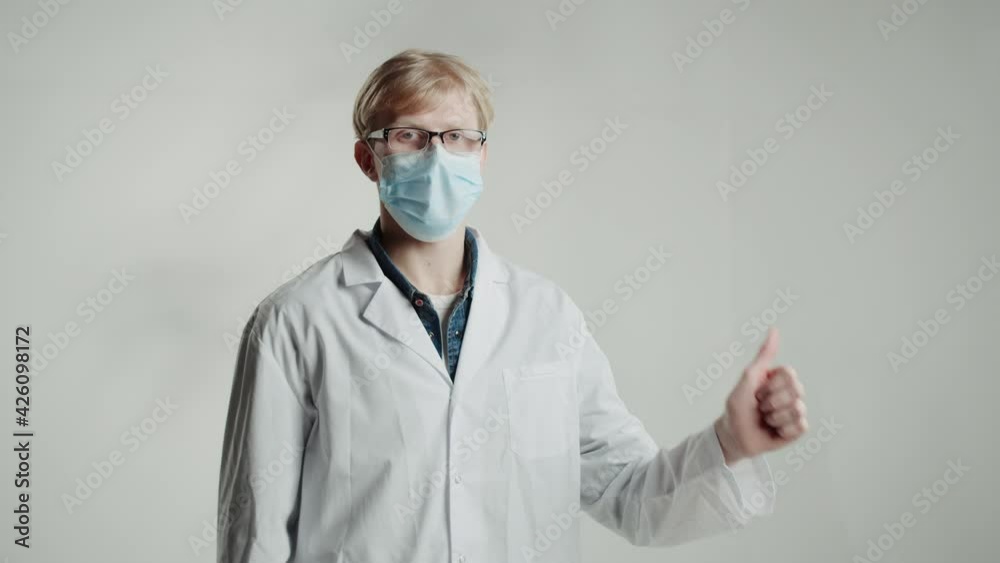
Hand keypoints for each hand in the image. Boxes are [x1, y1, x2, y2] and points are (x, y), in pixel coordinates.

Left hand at [714, 327, 807, 464]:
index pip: (789, 374)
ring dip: (775, 417)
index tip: (756, 392)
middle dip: (772, 401)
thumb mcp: (747, 379)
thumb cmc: (737, 407)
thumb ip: (763, 356)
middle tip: (759, 406)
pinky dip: (783, 430)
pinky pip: (801, 426)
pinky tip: (774, 430)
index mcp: (778, 379)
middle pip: (797, 390)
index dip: (771, 385)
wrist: (734, 436)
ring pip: (798, 409)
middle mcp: (789, 393)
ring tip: (765, 419)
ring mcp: (795, 411)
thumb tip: (774, 330)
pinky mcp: (797, 429)